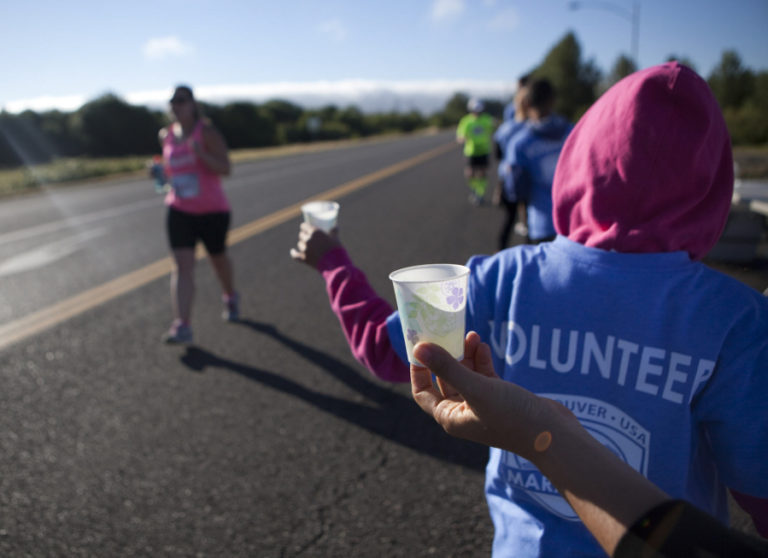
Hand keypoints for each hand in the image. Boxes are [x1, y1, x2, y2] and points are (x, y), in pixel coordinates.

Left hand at [290, 222, 340, 268]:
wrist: (335, 264)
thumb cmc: (336, 249)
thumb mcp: (335, 238)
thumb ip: (334, 232)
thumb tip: (335, 227)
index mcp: (314, 232)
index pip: (304, 226)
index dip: (304, 226)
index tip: (306, 227)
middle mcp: (307, 239)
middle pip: (301, 235)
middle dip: (304, 235)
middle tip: (307, 236)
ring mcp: (304, 249)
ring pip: (299, 244)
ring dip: (302, 244)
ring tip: (307, 245)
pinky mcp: (304, 258)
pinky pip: (295, 255)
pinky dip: (293, 253)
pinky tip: (292, 251)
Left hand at [411, 332, 575, 460]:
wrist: (553, 434)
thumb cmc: (512, 416)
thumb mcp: (477, 388)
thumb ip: (448, 367)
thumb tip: (419, 348)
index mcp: (451, 417)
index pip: (422, 392)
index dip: (418, 369)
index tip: (420, 344)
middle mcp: (463, 414)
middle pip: (444, 380)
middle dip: (444, 356)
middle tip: (445, 333)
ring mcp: (482, 406)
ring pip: (465, 375)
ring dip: (465, 355)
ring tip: (470, 335)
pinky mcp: (500, 399)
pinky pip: (484, 376)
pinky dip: (482, 361)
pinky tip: (484, 346)